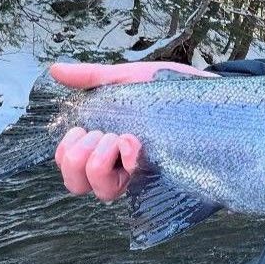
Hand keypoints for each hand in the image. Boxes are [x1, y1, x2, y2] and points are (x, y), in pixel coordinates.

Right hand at [50, 61, 218, 201]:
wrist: (209, 91)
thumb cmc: (168, 87)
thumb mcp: (127, 78)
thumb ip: (92, 78)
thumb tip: (55, 69)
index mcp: (105, 144)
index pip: (68, 167)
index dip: (66, 154)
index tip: (82, 130)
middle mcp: (120, 165)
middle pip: (78, 185)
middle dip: (80, 158)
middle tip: (102, 135)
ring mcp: (141, 175)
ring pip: (104, 193)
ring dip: (100, 164)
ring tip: (121, 139)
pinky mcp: (164, 179)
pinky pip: (137, 189)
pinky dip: (129, 164)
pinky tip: (137, 144)